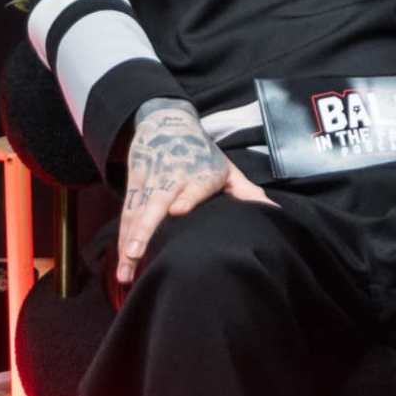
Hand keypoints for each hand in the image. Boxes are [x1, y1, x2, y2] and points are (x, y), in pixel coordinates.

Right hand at [115, 98, 270, 283]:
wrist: (166, 124)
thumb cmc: (203, 155)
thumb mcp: (227, 169)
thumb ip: (248, 193)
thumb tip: (274, 211)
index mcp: (200, 174)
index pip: (194, 186)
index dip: (187, 198)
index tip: (178, 211)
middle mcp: (172, 178)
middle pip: (156, 204)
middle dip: (144, 230)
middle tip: (136, 255)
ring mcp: (150, 181)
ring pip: (136, 214)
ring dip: (128, 243)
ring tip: (125, 271)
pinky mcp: (134, 184)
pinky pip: (127, 214)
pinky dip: (122, 237)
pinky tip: (122, 260)